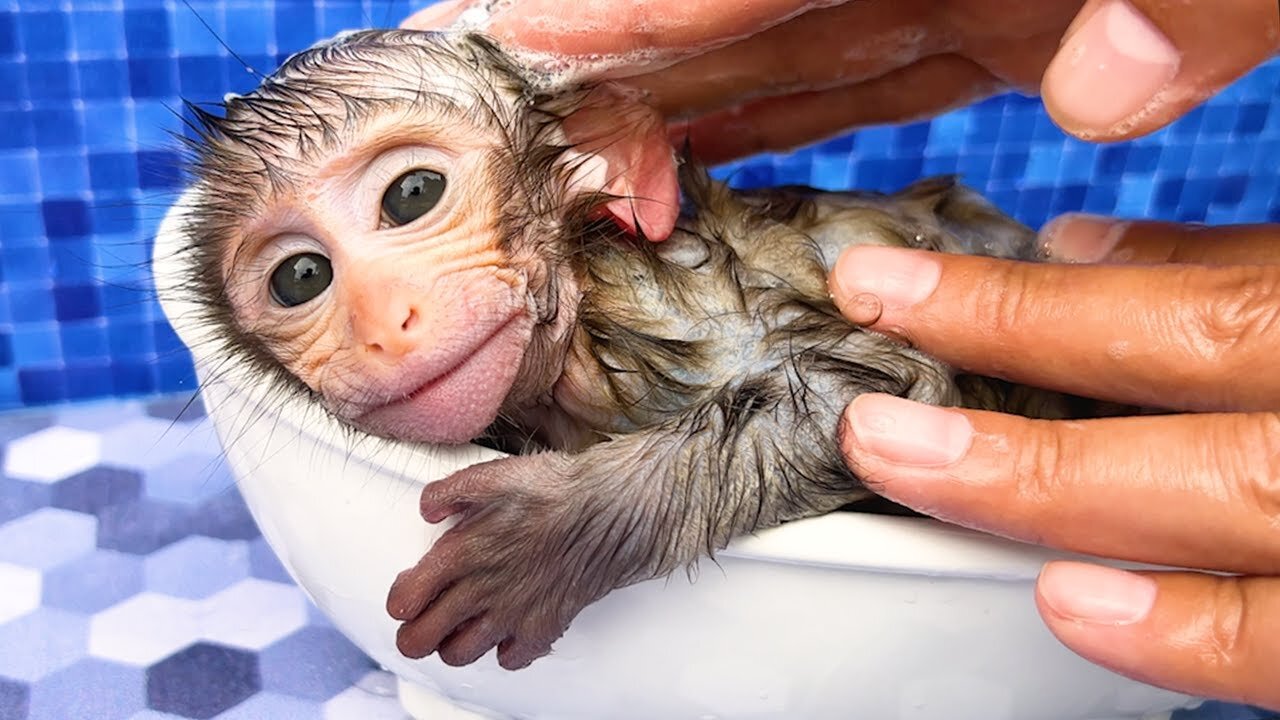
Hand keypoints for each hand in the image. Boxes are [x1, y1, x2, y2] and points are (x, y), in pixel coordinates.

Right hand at [405, 0, 1279, 162]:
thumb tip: (1101, 92)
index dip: (633, 8)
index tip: (515, 39)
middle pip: (740, 13)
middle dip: (623, 63)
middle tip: (516, 122)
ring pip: (790, 54)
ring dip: (687, 109)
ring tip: (595, 169)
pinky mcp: (1011, 27)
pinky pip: (870, 79)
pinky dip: (789, 119)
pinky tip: (721, 156)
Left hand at [828, 215, 1279, 709]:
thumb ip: (1218, 265)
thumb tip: (1075, 247)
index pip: (1177, 302)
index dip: (1017, 301)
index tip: (874, 285)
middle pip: (1189, 386)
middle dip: (1007, 379)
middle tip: (864, 416)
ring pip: (1230, 503)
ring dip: (1050, 490)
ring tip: (906, 467)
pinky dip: (1181, 628)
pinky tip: (1064, 603)